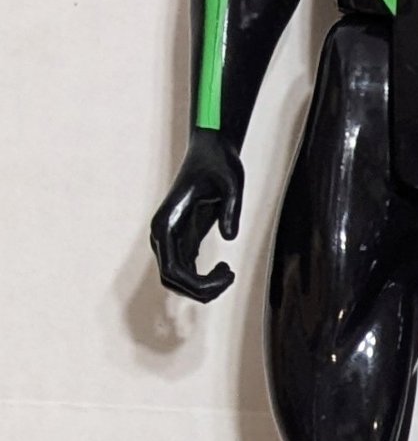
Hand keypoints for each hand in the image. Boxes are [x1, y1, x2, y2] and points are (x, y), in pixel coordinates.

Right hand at [150, 131, 243, 301]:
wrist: (211, 151)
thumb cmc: (219, 163)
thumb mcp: (231, 181)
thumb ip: (232, 207)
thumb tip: (230, 238)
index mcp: (165, 223)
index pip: (172, 269)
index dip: (197, 284)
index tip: (226, 276)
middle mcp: (162, 235)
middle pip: (171, 280)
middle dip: (201, 289)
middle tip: (230, 277)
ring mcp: (170, 239)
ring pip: (176, 280)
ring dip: (201, 288)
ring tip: (228, 274)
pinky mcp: (183, 240)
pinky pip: (185, 273)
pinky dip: (203, 280)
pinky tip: (224, 269)